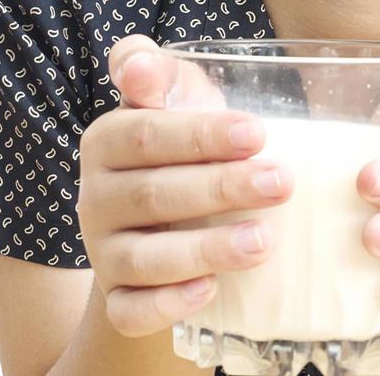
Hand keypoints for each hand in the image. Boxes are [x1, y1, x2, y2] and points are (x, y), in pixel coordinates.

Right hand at [75, 33, 296, 337]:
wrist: (167, 219)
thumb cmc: (183, 145)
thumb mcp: (177, 96)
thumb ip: (159, 72)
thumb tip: (138, 68)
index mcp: (106, 142)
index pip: (146, 135)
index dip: (200, 135)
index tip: (258, 133)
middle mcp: (96, 199)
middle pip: (154, 195)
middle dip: (222, 189)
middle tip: (283, 183)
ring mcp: (104, 254)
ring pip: (144, 259)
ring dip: (205, 249)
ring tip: (263, 241)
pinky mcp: (118, 299)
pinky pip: (131, 312)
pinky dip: (166, 305)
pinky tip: (210, 290)